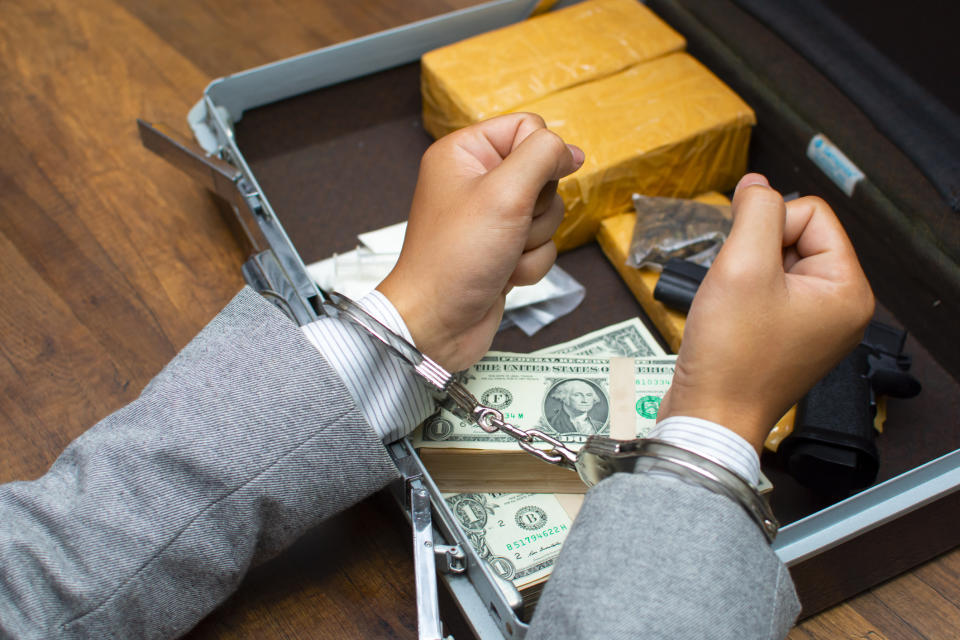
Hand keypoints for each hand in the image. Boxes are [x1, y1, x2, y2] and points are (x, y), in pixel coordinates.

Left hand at [377, 114, 583, 370]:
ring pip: (546, 215)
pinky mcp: (501, 250)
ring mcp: (490, 218)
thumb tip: (569, 149)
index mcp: (465, 153)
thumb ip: (542, 157)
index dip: (541, 156)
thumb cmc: (454, 259)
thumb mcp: (504, 194)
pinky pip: (540, 246)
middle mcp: (476, 181)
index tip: (532, 185)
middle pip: (543, 174)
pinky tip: (503, 275)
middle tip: (508, 227)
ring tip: (502, 255)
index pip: (528, 127)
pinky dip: (529, 265)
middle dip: (536, 209)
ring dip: (533, 241)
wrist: (436, 324)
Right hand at [657, 174, 874, 451]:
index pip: (810, 213)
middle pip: (794, 236)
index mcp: (847, 290)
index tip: (744, 264)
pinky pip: (766, 290)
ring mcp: (814, 324)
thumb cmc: (730, 357)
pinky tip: (730, 318)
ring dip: (744, 273)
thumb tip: (757, 184)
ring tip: (732, 308)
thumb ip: (756, 213)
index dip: (766, 226)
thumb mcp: (741, 266)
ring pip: (775, 262)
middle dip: (754, 252)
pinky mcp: (787, 337)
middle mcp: (839, 307)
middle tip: (737, 290)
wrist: (709, 417)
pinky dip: (741, 295)